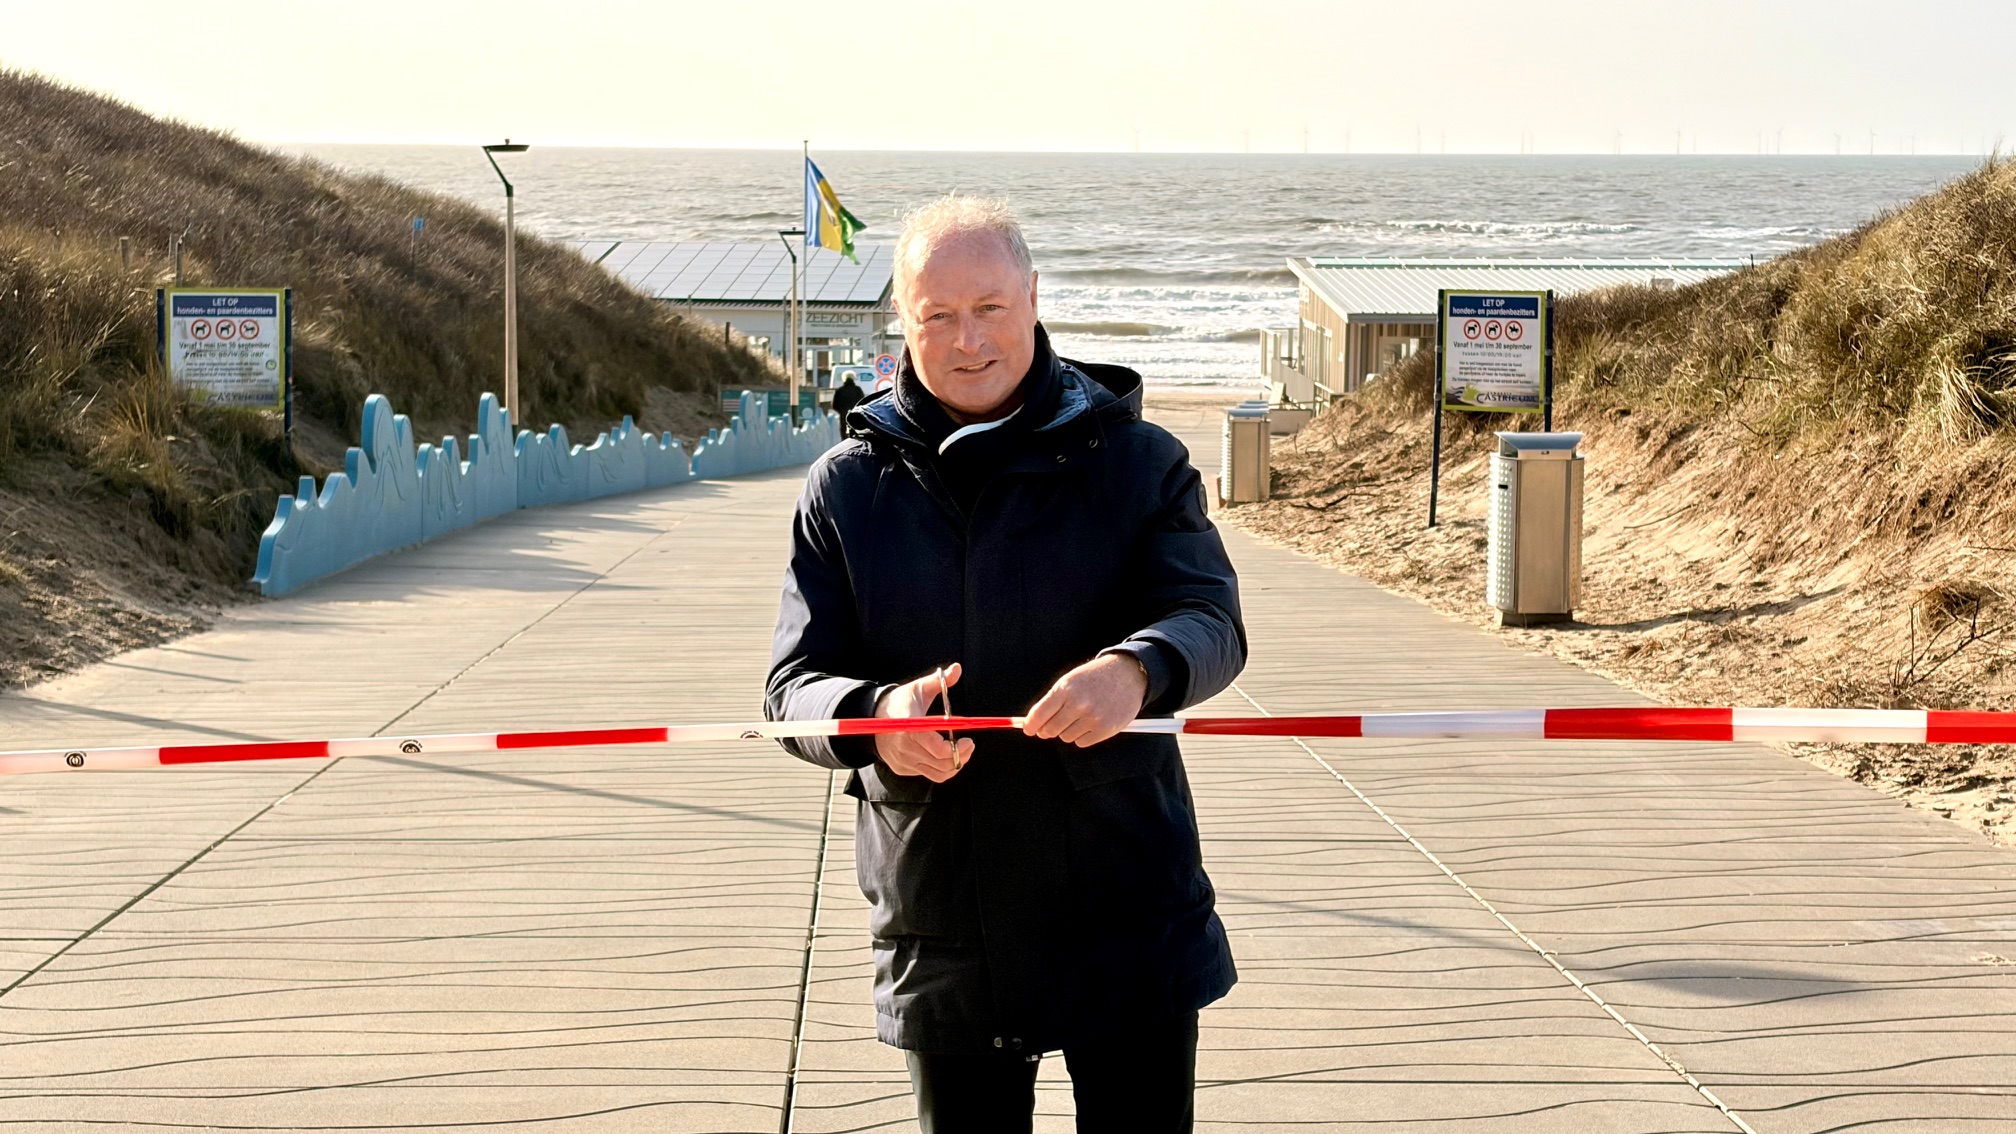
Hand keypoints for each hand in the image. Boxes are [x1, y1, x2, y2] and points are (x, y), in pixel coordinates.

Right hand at [874, 662, 974, 782]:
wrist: (873, 717)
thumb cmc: (901, 701)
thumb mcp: (918, 688)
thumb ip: (939, 680)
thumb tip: (957, 668)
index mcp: (910, 728)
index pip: (938, 749)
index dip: (957, 749)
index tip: (969, 740)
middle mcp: (904, 749)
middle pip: (941, 764)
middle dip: (961, 756)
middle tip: (969, 746)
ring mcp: (902, 761)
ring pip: (937, 774)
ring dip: (954, 765)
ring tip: (962, 752)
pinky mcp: (902, 769)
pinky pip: (927, 774)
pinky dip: (941, 768)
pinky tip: (945, 756)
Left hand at [1023, 653, 1147, 747]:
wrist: (1127, 674)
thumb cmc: (1096, 677)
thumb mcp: (1070, 680)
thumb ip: (1052, 701)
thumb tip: (1034, 723)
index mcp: (1066, 689)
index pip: (1040, 714)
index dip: (1031, 725)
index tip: (1029, 729)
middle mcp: (1078, 704)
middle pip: (1050, 730)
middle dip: (1047, 729)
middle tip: (1052, 724)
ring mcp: (1093, 718)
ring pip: (1065, 737)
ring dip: (1068, 730)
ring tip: (1080, 716)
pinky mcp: (1105, 729)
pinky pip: (1081, 743)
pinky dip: (1082, 736)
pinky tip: (1090, 722)